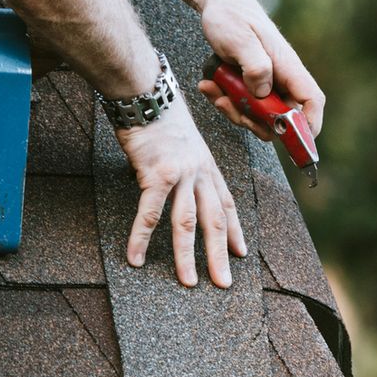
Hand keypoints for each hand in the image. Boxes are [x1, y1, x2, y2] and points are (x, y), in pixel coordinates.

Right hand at [115, 103, 244, 287]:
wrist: (147, 94)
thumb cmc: (159, 116)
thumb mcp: (181, 143)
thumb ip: (181, 167)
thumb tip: (167, 184)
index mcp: (207, 166)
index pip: (227, 203)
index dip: (235, 230)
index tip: (241, 252)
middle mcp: (199, 173)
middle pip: (214, 220)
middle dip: (220, 255)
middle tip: (224, 282)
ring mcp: (181, 174)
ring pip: (187, 223)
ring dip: (187, 256)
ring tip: (189, 281)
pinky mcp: (157, 175)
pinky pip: (149, 213)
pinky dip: (140, 238)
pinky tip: (135, 257)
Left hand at [198, 0, 325, 141]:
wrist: (218, 4)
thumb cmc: (232, 17)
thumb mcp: (240, 40)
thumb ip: (255, 67)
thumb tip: (263, 94)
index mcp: (287, 67)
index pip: (311, 101)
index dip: (308, 124)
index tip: (293, 139)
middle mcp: (280, 78)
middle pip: (281, 118)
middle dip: (254, 121)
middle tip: (228, 104)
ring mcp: (265, 83)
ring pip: (258, 116)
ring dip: (233, 110)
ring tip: (212, 88)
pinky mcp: (249, 85)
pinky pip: (241, 105)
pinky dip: (224, 101)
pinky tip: (208, 85)